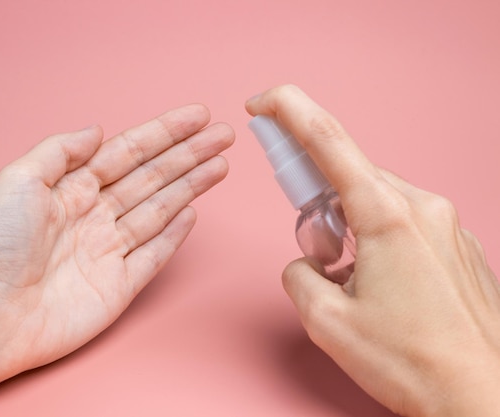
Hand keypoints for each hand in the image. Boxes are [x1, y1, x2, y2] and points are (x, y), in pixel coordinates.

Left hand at [0, 104, 233, 381]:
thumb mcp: (18, 180)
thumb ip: (60, 151)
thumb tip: (97, 130)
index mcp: (71, 188)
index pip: (128, 152)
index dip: (164, 133)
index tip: (196, 116)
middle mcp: (94, 215)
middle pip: (152, 177)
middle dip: (189, 155)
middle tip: (223, 136)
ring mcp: (109, 250)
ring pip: (160, 209)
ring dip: (190, 186)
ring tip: (219, 165)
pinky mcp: (119, 285)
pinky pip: (154, 254)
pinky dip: (174, 234)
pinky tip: (192, 213)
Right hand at [246, 85, 499, 416]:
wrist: (483, 398)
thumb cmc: (412, 363)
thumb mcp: (326, 321)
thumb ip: (298, 274)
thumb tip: (307, 262)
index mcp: (387, 215)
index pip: (329, 141)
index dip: (289, 112)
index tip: (263, 103)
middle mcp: (423, 207)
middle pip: (350, 180)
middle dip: (320, 209)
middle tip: (317, 252)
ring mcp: (447, 225)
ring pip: (377, 202)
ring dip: (350, 230)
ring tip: (354, 282)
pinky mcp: (458, 244)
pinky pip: (405, 223)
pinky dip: (378, 242)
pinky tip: (382, 287)